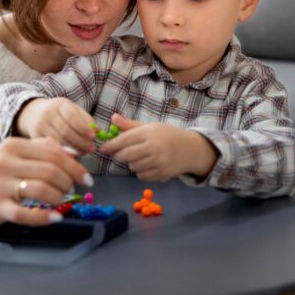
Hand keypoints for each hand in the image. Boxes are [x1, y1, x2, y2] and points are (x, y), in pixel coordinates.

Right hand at [0, 137, 92, 227]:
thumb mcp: (13, 152)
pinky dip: (44, 217)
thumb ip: (42, 149)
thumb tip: (73, 154)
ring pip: (40, 189)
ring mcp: (0, 185)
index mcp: (14, 145)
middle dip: (69, 182)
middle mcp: (7, 162)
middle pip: (50, 170)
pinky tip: (54, 218)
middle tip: (73, 190)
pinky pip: (24, 213)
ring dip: (59, 197)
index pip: (54, 153)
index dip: (75, 166)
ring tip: (62, 201)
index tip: (86, 178)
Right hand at [17, 97, 96, 153]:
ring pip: (58, 141)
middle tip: (92, 149)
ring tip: (84, 152)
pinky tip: (73, 154)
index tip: (93, 137)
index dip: (83, 127)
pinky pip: (51, 147)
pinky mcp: (35, 137)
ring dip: (74, 149)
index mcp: (59, 104)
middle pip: (65, 131)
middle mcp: (47, 114)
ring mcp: (39, 126)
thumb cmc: (60, 113)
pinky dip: (64, 152)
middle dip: (81, 142)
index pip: (71, 116)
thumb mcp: (73, 110)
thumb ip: (86, 120)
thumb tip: (97, 132)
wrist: (34, 113)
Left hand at [100, 113, 217, 181]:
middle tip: (118, 154)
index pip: (124, 140)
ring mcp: (158, 162)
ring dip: (131, 163)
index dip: (110, 145)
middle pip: (125, 156)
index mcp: (149, 133)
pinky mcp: (161, 174)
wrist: (191, 149)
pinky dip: (140, 171)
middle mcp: (153, 147)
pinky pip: (141, 175)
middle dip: (118, 156)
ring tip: (138, 157)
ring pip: (132, 167)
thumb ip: (130, 125)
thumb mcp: (150, 126)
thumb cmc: (167, 135)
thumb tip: (112, 118)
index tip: (103, 148)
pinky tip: (147, 164)